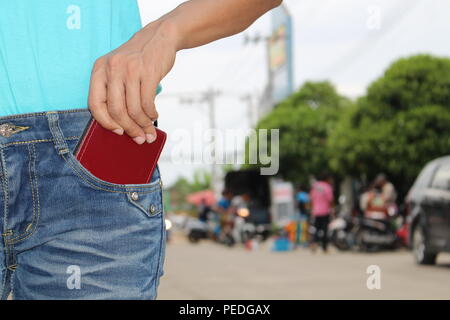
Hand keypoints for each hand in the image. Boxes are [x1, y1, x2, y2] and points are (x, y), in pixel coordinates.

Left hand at [88, 21, 177, 143]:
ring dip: (143, 124)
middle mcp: (112, 69)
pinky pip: (147, 102)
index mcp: (99, 69)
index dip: (106, 122)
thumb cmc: (138, 59)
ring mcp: (130, 69)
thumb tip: (121, 125)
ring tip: (149, 130)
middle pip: (116, 110)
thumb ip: (114, 91)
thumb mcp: (118, 69)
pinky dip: (151, 114)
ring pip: (133, 109)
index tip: (118, 132)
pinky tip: (154, 115)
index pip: (95, 104)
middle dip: (129, 129)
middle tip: (139, 138)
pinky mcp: (148, 72)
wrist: (159, 36)